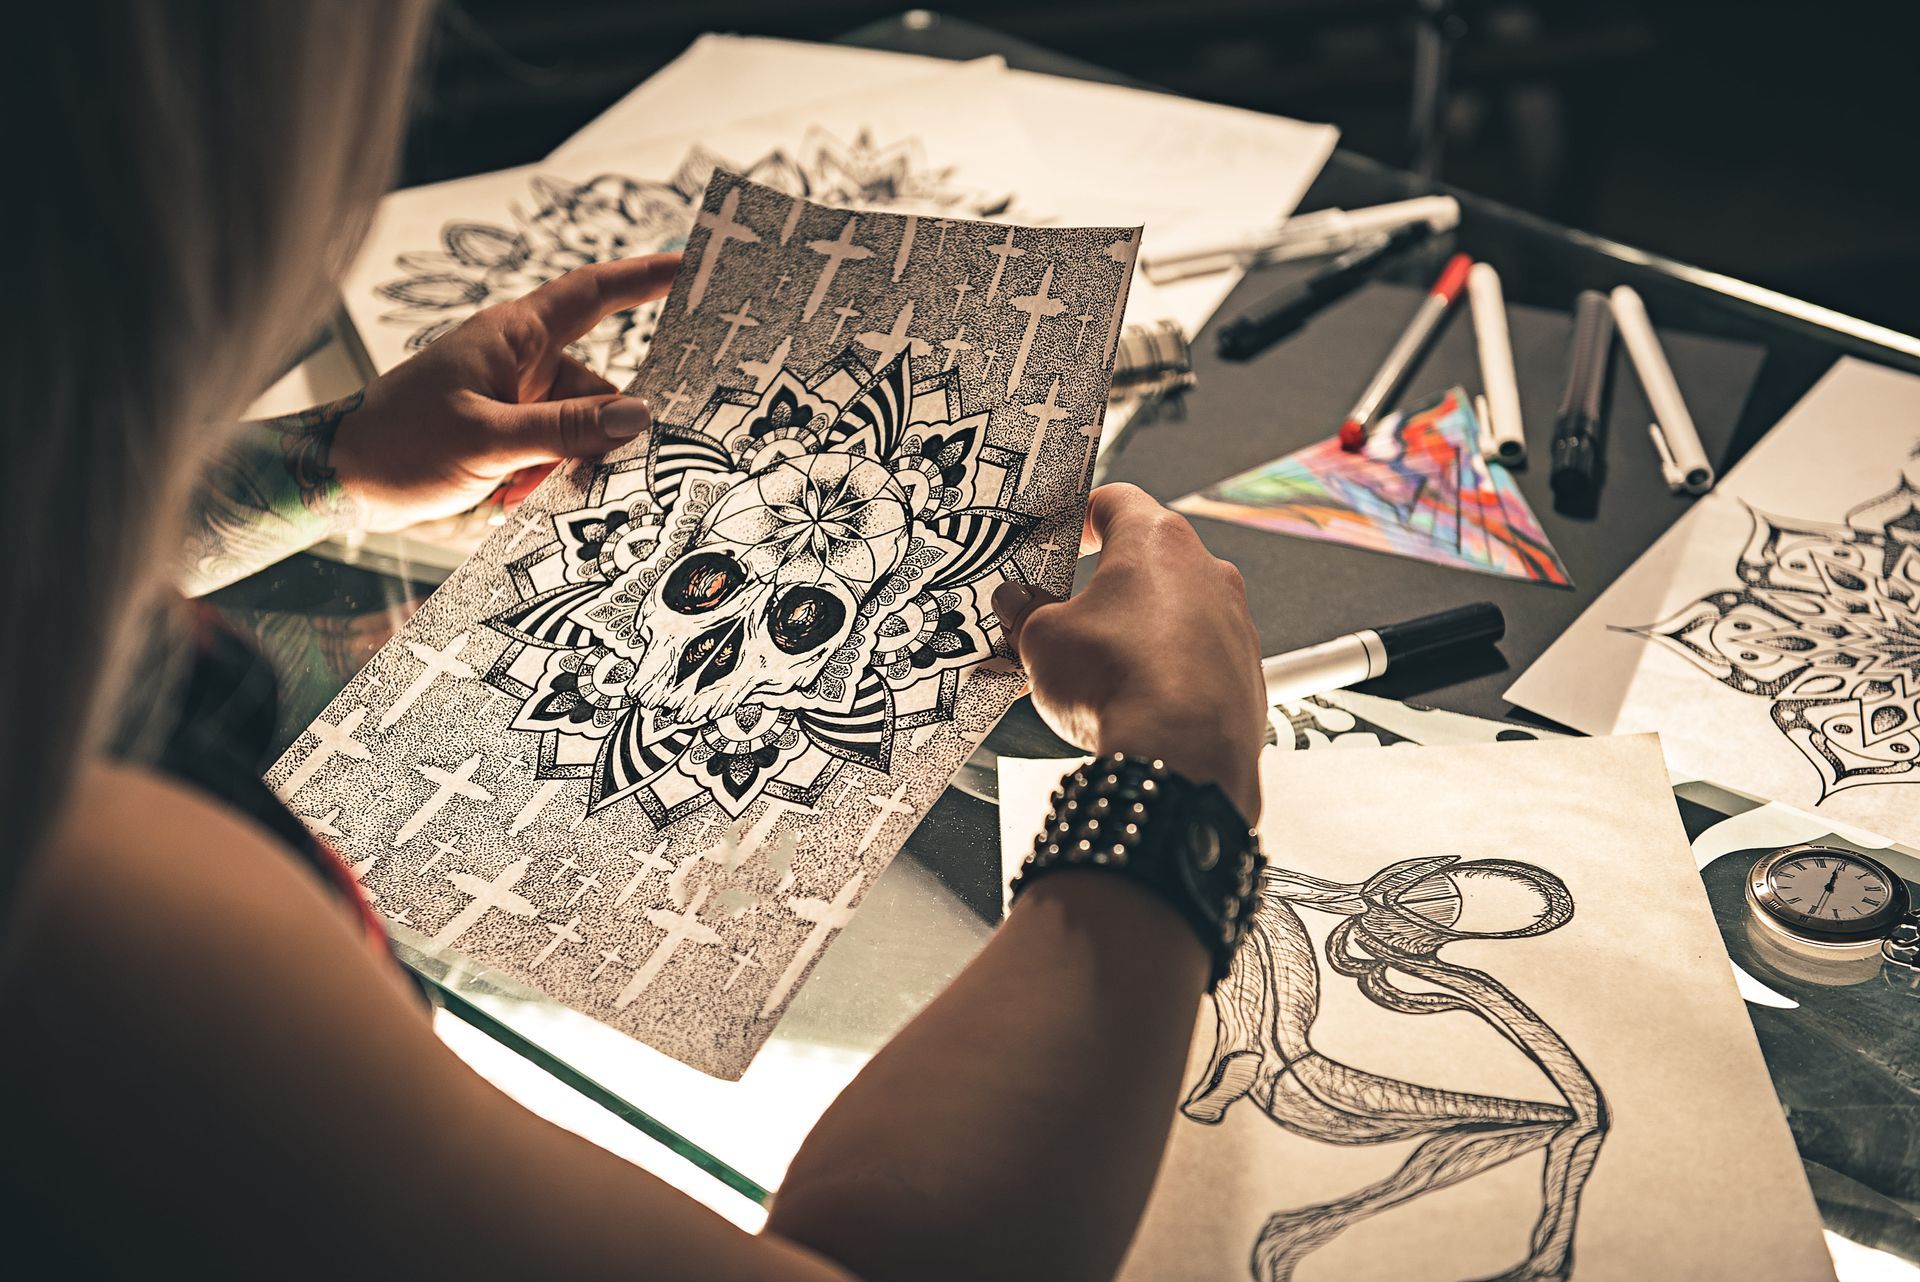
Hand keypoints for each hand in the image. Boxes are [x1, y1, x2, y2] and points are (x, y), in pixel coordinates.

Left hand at [331, 255, 680, 531]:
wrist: (339, 481)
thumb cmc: (398, 443)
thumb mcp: (484, 438)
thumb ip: (563, 430)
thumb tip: (639, 417)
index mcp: (514, 337)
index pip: (593, 294)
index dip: (645, 277)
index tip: (694, 266)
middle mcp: (521, 362)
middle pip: (599, 385)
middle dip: (607, 428)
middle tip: (623, 463)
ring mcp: (515, 400)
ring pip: (582, 428)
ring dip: (574, 464)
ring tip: (534, 490)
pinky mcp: (508, 435)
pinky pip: (558, 453)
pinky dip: (551, 477)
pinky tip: (520, 498)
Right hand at [992, 484, 1265, 820]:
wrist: (1182, 759)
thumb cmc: (1119, 685)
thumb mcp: (1042, 641)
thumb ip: (1026, 614)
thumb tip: (1016, 605)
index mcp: (1157, 541)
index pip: (1115, 501)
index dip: (1081, 515)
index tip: (1063, 535)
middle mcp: (1208, 572)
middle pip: (1150, 560)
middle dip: (1107, 585)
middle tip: (1067, 615)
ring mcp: (1235, 623)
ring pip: (1179, 610)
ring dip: (1141, 629)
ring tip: (1098, 669)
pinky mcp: (1247, 673)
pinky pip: (1200, 657)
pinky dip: (1171, 669)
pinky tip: (1137, 700)